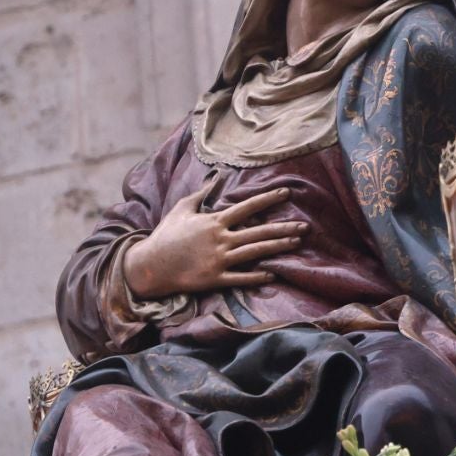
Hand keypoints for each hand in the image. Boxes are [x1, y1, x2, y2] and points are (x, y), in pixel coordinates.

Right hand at [122, 182, 305, 297]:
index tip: (287, 192)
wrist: (150, 265)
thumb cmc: (166, 235)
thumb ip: (201, 193)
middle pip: (259, 232)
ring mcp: (218, 260)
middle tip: (305, 225)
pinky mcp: (214, 279)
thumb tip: (216, 176)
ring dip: (278, 248)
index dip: (268, 199)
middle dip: (284, 228)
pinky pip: (240, 278)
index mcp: (214, 221)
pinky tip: (273, 274)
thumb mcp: (182, 209)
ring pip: (255, 253)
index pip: (247, 207)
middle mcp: (220, 239)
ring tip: (296, 243)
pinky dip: (257, 277)